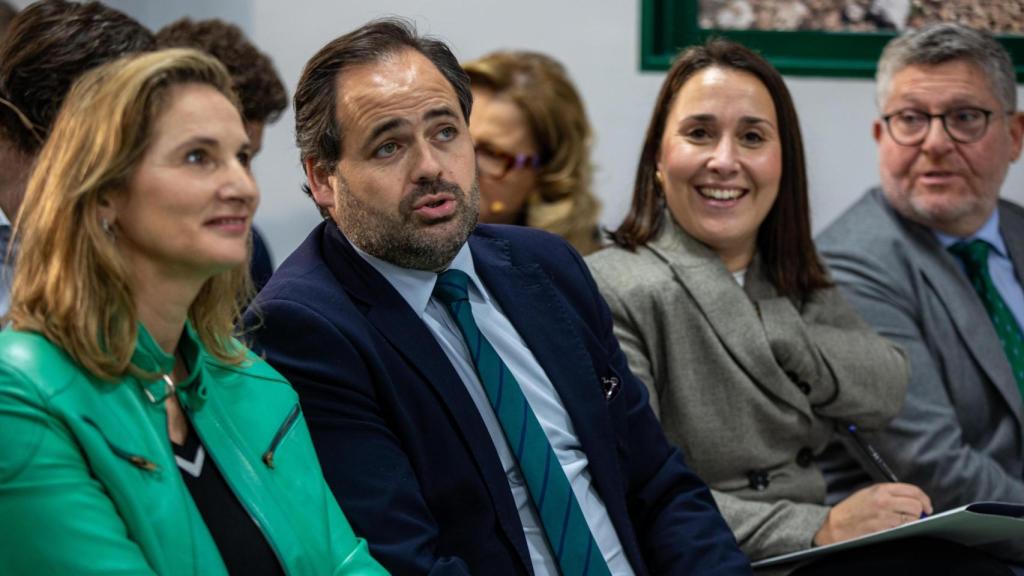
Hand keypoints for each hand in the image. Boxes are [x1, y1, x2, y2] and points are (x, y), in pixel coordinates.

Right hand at [813, 483, 931, 545]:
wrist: (836, 524)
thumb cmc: (852, 509)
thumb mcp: (869, 492)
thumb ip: (890, 493)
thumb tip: (912, 499)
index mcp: (881, 489)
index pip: (912, 490)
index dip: (924, 498)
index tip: (927, 505)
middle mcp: (884, 501)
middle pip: (916, 505)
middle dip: (920, 511)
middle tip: (917, 515)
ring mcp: (884, 517)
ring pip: (912, 518)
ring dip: (912, 521)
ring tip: (904, 522)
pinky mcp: (884, 529)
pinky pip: (904, 529)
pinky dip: (905, 529)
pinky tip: (898, 528)